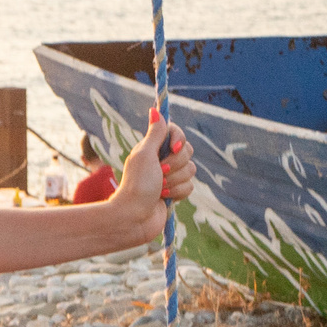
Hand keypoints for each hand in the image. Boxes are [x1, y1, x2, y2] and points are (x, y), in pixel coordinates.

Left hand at [114, 114, 197, 235]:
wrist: (135, 216)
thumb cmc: (137, 184)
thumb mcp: (145, 155)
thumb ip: (155, 134)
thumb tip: (155, 110)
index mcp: (152, 147)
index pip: (176, 132)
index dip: (178, 140)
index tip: (172, 149)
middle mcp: (162, 159)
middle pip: (187, 151)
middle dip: (175, 165)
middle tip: (159, 173)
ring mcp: (170, 176)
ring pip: (191, 170)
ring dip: (175, 181)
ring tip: (159, 188)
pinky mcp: (176, 191)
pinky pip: (190, 186)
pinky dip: (178, 192)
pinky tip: (163, 198)